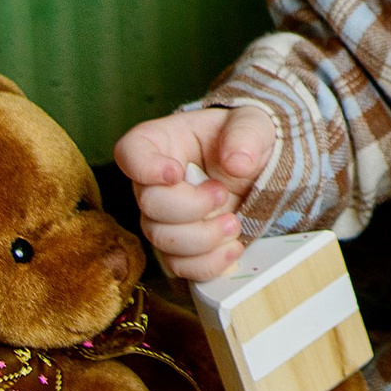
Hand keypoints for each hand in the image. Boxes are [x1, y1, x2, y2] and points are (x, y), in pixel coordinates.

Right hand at [112, 103, 276, 283]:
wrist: (260, 172)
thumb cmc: (245, 140)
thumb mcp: (253, 124)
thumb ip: (246, 134)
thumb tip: (237, 162)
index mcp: (162, 142)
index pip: (130, 152)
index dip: (145, 167)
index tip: (176, 172)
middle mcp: (154, 183)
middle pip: (149, 205)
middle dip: (191, 207)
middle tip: (223, 195)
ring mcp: (164, 218)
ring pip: (162, 241)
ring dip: (203, 239)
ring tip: (234, 223)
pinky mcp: (181, 247)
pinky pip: (179, 266)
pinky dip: (207, 264)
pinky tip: (233, 249)